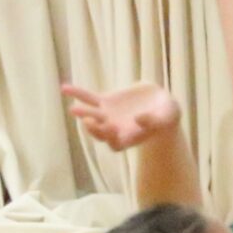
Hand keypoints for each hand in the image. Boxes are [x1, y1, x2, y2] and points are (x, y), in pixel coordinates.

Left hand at [61, 82, 180, 152]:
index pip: (116, 144)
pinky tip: (64, 88)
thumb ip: (154, 121)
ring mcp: (108, 116)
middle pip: (101, 133)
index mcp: (131, 138)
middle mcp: (116, 130)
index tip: (113, 130)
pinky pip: (88, 97)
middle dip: (95, 129)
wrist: (159, 104)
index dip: (112, 139)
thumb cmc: (167, 115)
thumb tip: (138, 119)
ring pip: (92, 116)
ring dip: (83, 112)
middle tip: (88, 122)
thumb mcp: (167, 117)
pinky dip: (77, 93)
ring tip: (73, 108)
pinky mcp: (105, 101)